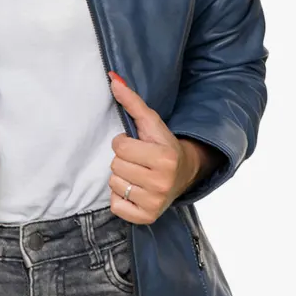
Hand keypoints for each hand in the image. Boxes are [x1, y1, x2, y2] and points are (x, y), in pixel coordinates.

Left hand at [107, 71, 200, 223]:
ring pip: (113, 184)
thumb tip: (112, 78)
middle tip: (138, 160)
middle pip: (115, 165)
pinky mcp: (146, 217)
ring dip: (121, 178)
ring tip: (137, 174)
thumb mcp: (150, 122)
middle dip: (123, 160)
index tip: (137, 145)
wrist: (184, 174)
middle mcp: (162, 182)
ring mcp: (154, 202)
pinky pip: (115, 205)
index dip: (124, 143)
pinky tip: (135, 190)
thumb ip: (131, 100)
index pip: (120, 147)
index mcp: (164, 158)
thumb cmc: (162, 145)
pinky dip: (120, 198)